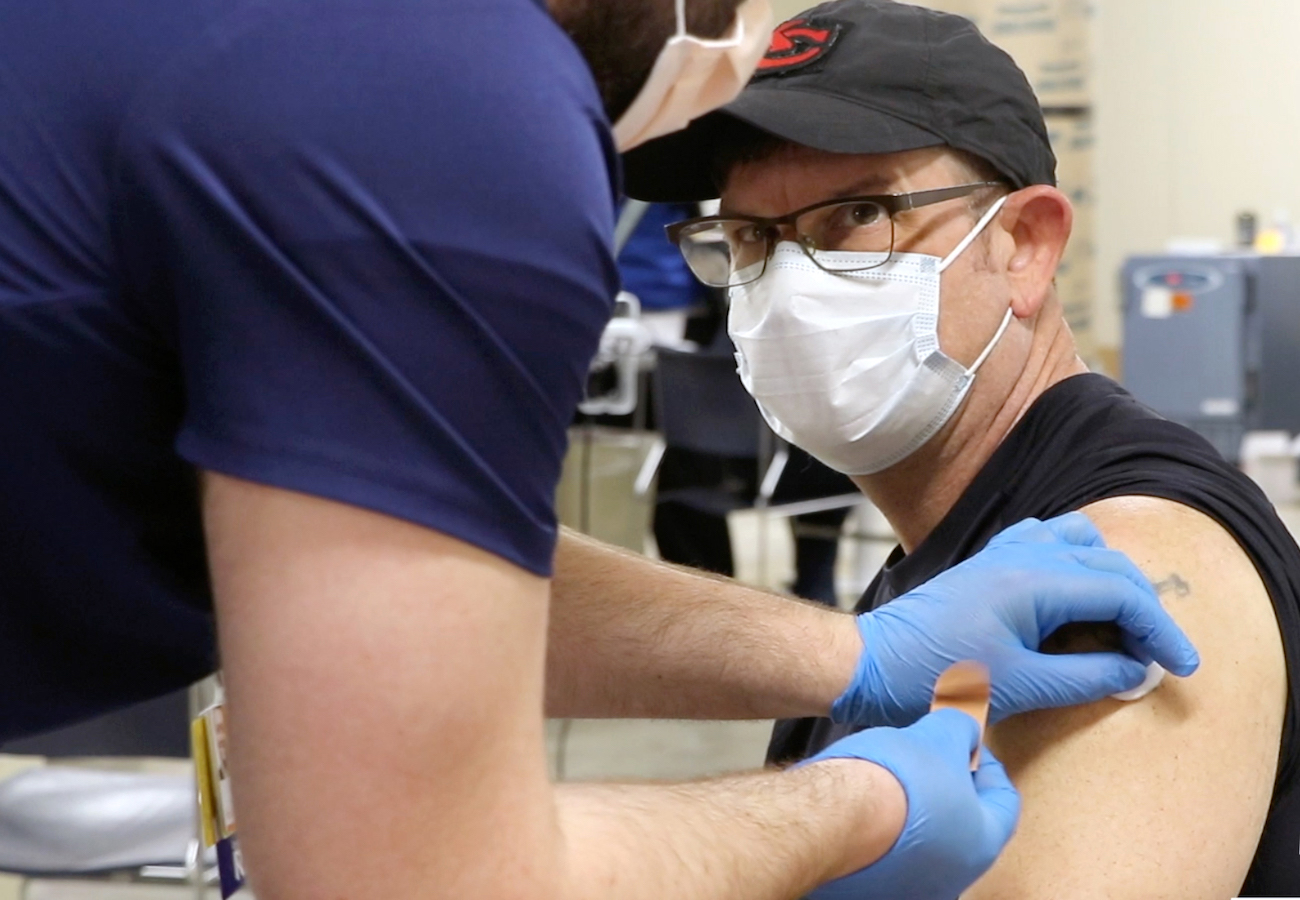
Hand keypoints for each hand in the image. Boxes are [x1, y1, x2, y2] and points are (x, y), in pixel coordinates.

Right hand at [806, 709, 1018, 899]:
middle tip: (926, 758)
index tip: (965, 743)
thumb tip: (963, 731)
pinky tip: (863, 807)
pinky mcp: (869, 889)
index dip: (986, 764)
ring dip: (912, 812)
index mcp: (982, 844)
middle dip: (946, 787)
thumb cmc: (897, 781)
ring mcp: (910, 888)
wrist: (834, 816)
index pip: (1004, 800)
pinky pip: (883, 856)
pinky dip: (879, 833)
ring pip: (921, 843)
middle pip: (960, 823)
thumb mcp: (940, 734)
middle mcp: (953, 876)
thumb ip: (960, 730)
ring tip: (889, 779)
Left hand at [831, 513, 1200, 727]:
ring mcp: (1002, 553)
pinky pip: (1046, 543)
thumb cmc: (937, 677)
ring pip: (1081, 544)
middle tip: (1157, 656)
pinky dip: (1076, 566)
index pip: (1121, 592)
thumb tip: (1137, 670)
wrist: (873, 664)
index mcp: (1034, 580)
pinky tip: (1075, 602)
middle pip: (1110, 565)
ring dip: (1111, 578)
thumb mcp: (1022, 688)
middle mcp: (1022, 554)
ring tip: (1121, 626)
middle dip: (1144, 608)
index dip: (1161, 630)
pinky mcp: (987, 563)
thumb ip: (1087, 676)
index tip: (1181, 667)